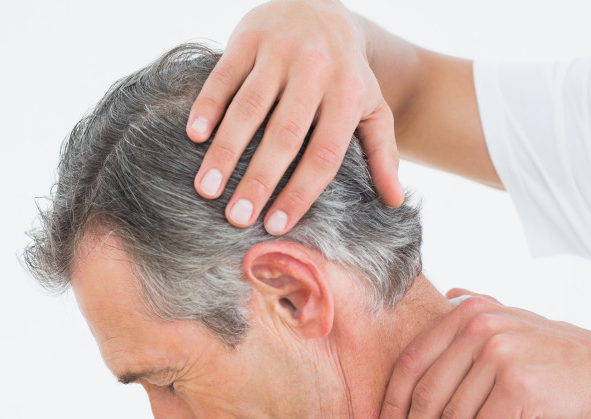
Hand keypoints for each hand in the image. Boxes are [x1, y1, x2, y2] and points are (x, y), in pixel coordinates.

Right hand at [187, 0, 403, 234]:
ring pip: (249, 107)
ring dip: (225, 150)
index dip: (301, 191)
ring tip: (206, 189)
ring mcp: (280, 52)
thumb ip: (383, 154)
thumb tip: (395, 202)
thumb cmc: (345, 73)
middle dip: (260, 179)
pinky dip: (208, 106)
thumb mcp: (372, 108)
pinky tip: (195, 136)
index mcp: (347, 95)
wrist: (320, 6)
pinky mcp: (248, 38)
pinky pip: (225, 76)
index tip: (277, 225)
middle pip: (285, 135)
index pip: (324, 154)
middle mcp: (315, 71)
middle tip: (237, 218)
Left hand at [380, 289, 590, 418]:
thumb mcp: (516, 318)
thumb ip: (479, 309)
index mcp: (468, 311)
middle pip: (426, 394)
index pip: (412, 362)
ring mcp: (499, 355)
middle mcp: (480, 327)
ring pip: (450, 418)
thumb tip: (446, 296)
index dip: (392, 404)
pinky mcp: (518, 386)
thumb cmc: (561, 357)